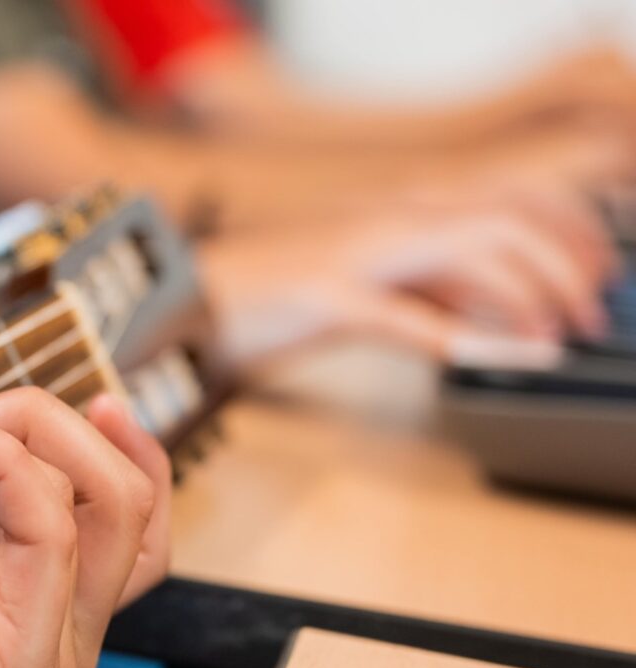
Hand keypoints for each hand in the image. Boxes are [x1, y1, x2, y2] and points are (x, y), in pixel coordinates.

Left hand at [0, 389, 170, 667]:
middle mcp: (61, 636)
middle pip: (125, 491)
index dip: (64, 431)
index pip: (121, 510)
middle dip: (38, 415)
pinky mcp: (17, 660)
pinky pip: (49, 529)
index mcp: (32, 612)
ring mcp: (49, 653)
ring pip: (111, 499)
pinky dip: (2, 458)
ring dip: (21, 427)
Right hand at [201, 199, 617, 371]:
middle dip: (567, 263)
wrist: (188, 297)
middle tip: (588, 314)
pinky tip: (492, 355)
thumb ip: (430, 288)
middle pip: (511, 214)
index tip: (596, 274)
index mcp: (399, 207)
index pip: (511, 196)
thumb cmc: (271, 293)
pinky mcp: (326, 294)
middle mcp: (387, 215)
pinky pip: (410, 316)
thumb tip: (499, 311)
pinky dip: (465, 338)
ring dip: (530, 293)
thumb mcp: (369, 280)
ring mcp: (357, 251)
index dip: (569, 232)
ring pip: (477, 247)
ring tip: (552, 336)